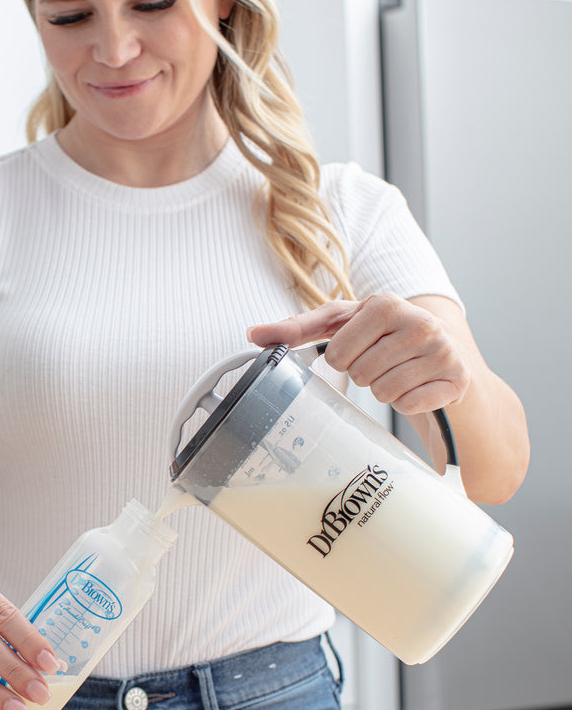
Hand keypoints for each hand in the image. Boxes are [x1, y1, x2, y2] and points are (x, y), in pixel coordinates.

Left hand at [247, 292, 470, 414]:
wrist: (445, 358)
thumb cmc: (385, 338)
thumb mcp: (342, 326)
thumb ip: (297, 329)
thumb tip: (254, 335)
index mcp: (385, 303)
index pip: (337, 353)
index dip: (342, 360)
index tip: (358, 350)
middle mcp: (418, 321)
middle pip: (361, 374)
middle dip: (365, 376)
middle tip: (382, 364)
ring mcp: (442, 349)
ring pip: (385, 392)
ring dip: (385, 391)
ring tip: (399, 374)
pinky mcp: (456, 379)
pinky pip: (410, 405)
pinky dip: (408, 403)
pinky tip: (417, 388)